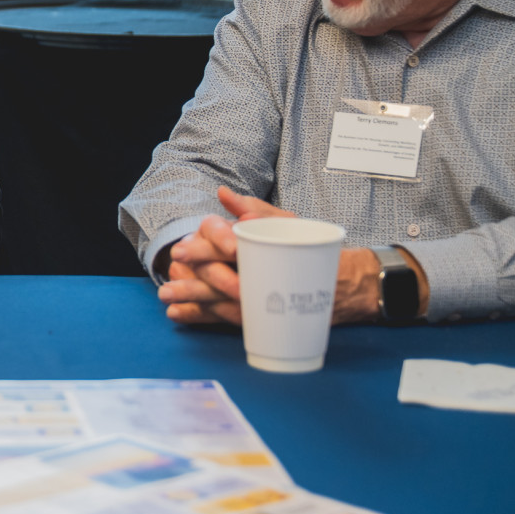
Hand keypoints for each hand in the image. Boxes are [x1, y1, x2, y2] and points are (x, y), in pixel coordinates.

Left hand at [159, 187, 384, 324]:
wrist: (346, 285)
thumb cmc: (310, 246)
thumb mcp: (287, 222)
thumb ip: (254, 208)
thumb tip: (222, 194)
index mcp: (265, 250)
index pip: (232, 249)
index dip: (207, 250)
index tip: (183, 253)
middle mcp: (263, 277)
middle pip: (224, 279)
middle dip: (195, 282)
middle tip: (170, 283)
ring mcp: (264, 301)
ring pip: (224, 303)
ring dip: (194, 303)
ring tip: (168, 301)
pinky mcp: (261, 317)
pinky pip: (230, 319)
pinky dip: (204, 317)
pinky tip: (180, 316)